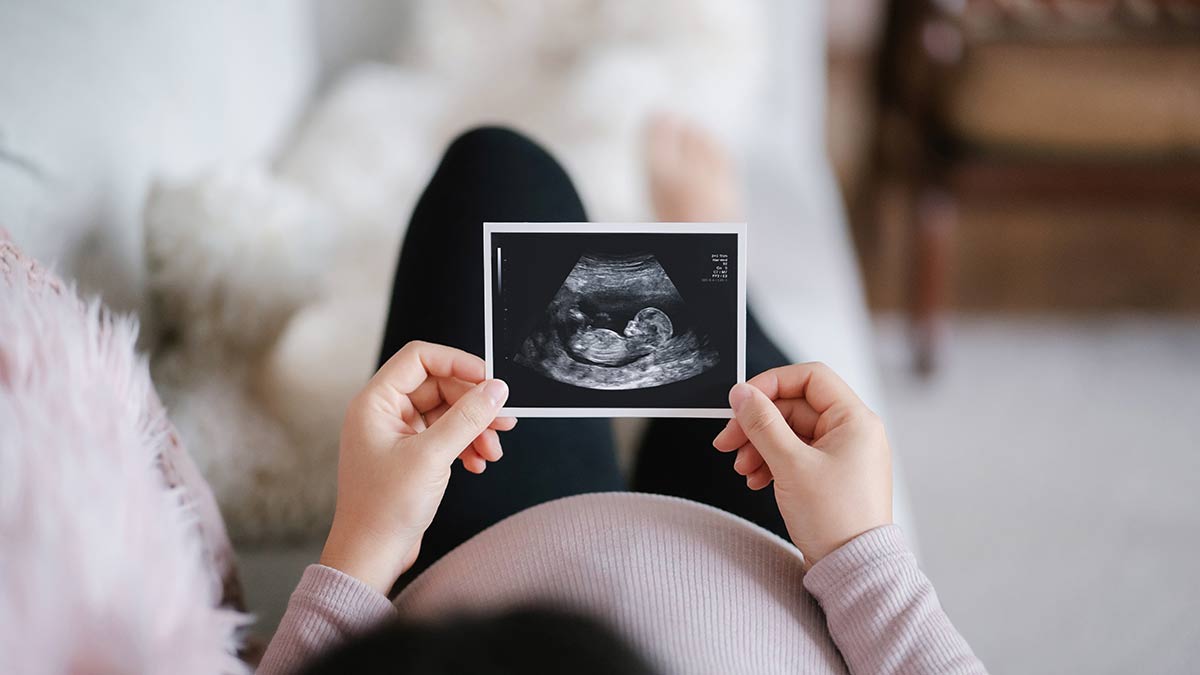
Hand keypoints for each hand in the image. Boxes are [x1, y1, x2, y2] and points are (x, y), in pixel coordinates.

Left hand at [319, 341, 515, 592]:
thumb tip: (496, 390)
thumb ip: (467, 418)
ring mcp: (397, 435)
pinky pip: (445, 436)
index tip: (488, 380)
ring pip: (446, 413)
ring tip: (493, 451)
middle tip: (503, 421)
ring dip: (474, 428)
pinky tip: (478, 463)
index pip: (420, 358)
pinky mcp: (410, 455)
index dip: (457, 363)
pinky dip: (465, 445)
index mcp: (376, 402)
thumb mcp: (432, 457)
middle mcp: (384, 413)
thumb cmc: (384, 509)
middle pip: (439, 386)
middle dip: (473, 404)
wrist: (370, 556)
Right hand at [713, 363, 891, 565]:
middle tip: (728, 442)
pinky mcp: (830, 475)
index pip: (810, 377)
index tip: (742, 402)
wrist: (853, 569)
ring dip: (759, 446)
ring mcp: (841, 454)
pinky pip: (795, 454)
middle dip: (757, 425)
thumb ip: (762, 424)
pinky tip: (756, 480)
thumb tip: (742, 394)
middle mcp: (852, 432)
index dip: (771, 384)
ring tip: (742, 469)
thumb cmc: (835, 520)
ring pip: (790, 433)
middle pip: (793, 407)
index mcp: (855, 420)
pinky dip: (771, 463)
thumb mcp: (790, 465)